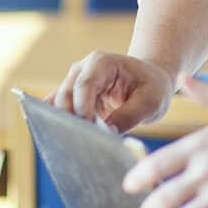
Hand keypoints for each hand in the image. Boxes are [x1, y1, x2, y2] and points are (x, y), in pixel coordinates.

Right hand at [48, 50, 174, 132]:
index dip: (83, 110)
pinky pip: (56, 112)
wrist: (151, 81)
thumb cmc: (152, 88)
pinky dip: (59, 126)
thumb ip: (128, 116)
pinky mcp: (70, 98)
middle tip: (87, 144)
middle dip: (73, 121)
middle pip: (65, 96)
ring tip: (79, 145)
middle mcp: (82, 70)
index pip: (84, 85)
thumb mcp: (150, 102)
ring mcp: (73, 83)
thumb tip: (105, 134)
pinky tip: (68, 141)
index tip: (92, 131)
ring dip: (64, 126)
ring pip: (57, 106)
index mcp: (102, 63)